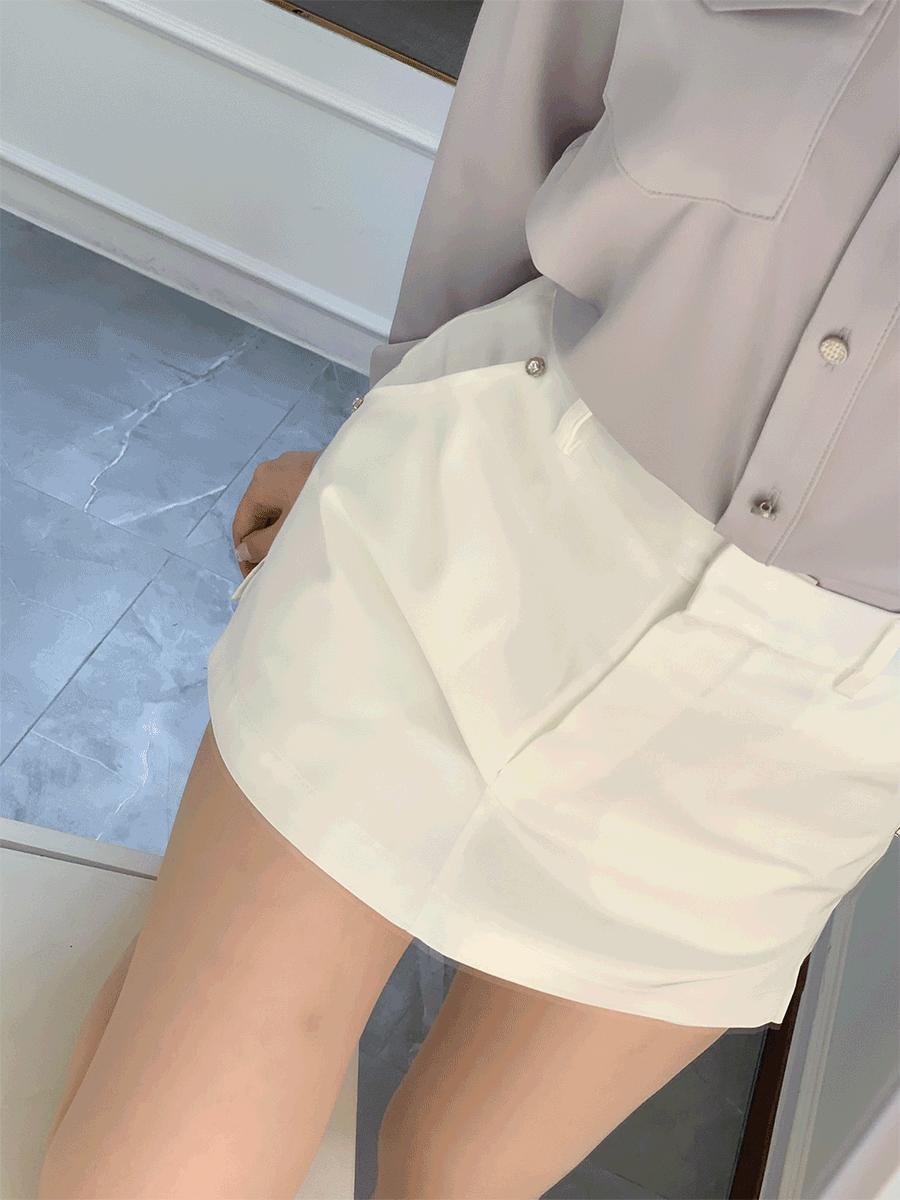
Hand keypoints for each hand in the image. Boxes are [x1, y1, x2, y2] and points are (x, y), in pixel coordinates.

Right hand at [232, 450, 321, 577]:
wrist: (364, 477)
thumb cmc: (322, 506)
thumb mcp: (288, 532)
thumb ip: (261, 545)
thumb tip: (243, 552)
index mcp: (260, 484)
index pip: (241, 525)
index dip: (243, 555)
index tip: (251, 578)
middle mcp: (271, 471)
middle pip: (257, 515)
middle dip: (260, 544)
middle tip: (269, 572)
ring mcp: (291, 468)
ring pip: (275, 507)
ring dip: (276, 532)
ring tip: (285, 557)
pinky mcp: (310, 470)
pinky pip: (291, 498)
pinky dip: (290, 518)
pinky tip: (300, 536)